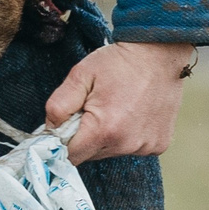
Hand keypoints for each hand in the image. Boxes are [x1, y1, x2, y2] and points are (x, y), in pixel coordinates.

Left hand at [46, 40, 194, 162]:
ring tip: (115, 109)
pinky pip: (132, 148)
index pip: (70, 156)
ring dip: (106, 137)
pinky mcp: (158, 145)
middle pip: (90, 155)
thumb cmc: (119, 62)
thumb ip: (58, 105)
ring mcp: (145, 147)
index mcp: (103, 130)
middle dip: (85, 137)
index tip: (65, 126)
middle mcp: (126, 144)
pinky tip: (132, 114)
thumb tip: (49, 130)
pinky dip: (127, 136)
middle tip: (92, 110)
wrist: (159, 53)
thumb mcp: (80, 75)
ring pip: (111, 152)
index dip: (62, 142)